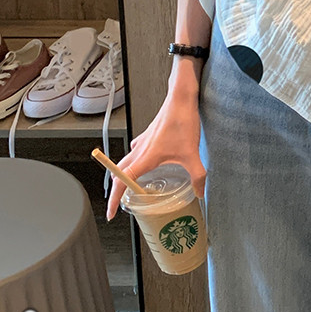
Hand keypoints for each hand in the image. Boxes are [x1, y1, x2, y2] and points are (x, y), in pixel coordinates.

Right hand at [105, 92, 206, 220]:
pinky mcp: (150, 134)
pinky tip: (147, 160)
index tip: (110, 213)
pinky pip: (137, 150)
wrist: (181, 99)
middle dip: (116, 189)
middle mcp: (140, 150)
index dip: (114, 200)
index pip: (122, 182)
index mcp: (145, 158)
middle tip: (118, 202)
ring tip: (130, 185)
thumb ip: (197, 175)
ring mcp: (144, 141)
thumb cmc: (181, 121)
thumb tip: (200, 192)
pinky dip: (136, 159)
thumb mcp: (191, 153)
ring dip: (123, 174)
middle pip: (119, 173)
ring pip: (126, 161)